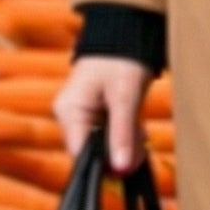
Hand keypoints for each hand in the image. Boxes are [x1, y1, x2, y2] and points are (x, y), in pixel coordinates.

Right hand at [54, 55, 155, 174]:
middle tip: (141, 136)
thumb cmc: (121, 63)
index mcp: (69, 112)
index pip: (79, 155)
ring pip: (106, 148)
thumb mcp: (126, 99)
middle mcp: (69, 117)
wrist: (123, 40)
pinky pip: (111, 138)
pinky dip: (127, 136)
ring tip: (139, 125)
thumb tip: (121, 170)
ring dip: (128, 143)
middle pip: (94, 154)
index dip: (104, 166)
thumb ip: (123, 135)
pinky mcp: (94, 118)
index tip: (129, 165)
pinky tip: (136, 125)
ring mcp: (81, 118)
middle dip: (122, 151)